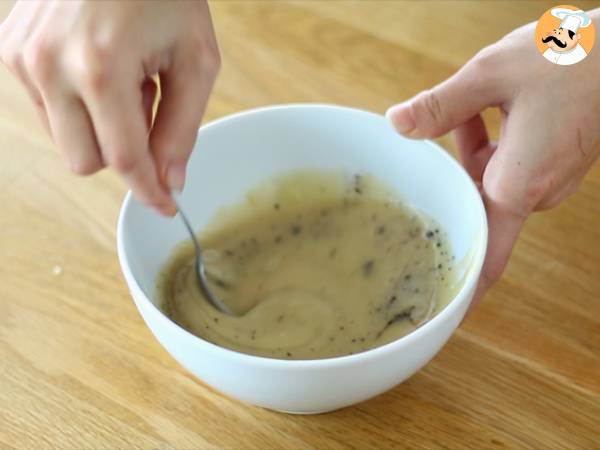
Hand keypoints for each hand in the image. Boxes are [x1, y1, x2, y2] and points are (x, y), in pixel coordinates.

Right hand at [0, 0, 219, 214]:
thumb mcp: (194, 60)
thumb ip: (182, 128)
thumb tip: (169, 182)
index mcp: (101, 68)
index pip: (125, 161)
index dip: (148, 191)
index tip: (165, 206)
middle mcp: (50, 66)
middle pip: (87, 163)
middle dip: (123, 150)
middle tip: (147, 105)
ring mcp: (22, 57)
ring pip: (65, 141)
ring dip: (100, 126)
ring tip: (123, 78)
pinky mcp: (9, 50)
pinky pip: (47, 112)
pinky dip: (77, 106)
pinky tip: (97, 68)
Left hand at [386, 13, 599, 308]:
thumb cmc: (571, 59)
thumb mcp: (492, 74)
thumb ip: (440, 106)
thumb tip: (396, 124)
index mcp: (518, 185)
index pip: (486, 256)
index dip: (467, 292)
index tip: (445, 314)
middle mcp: (534, 190)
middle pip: (473, 204)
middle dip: (448, 180)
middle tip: (425, 164)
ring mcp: (547, 177)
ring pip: (485, 178)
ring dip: (466, 149)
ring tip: (468, 108)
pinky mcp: (552, 161)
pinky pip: (505, 164)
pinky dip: (486, 141)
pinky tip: (480, 110)